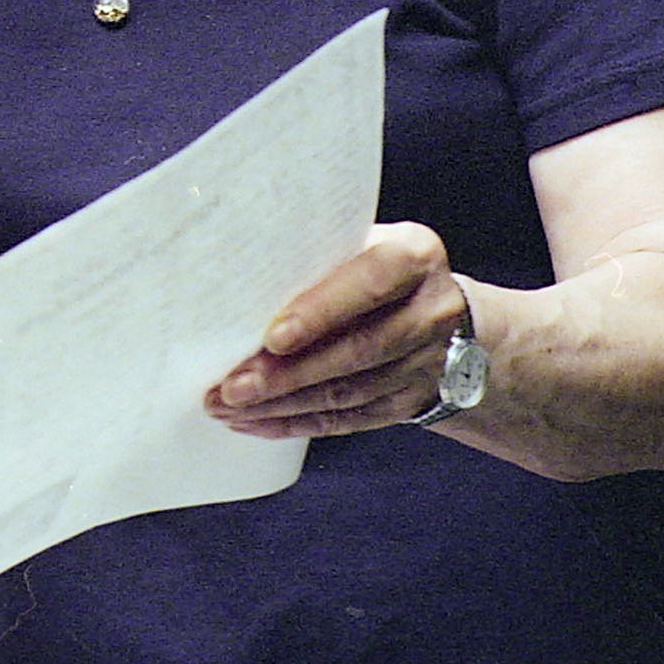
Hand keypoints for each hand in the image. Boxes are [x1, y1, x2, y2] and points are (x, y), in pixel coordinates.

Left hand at [206, 222, 468, 438]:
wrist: (434, 306)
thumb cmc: (368, 262)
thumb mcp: (353, 240)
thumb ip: (312, 255)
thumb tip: (234, 280)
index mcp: (415, 257)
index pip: (370, 285)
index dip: (321, 313)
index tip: (273, 338)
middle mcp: (431, 311)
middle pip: (358, 350)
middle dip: (288, 374)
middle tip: (233, 388)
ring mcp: (426, 362)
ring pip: (350, 393)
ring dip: (283, 405)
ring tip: (228, 406)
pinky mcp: (411, 400)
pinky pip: (352, 420)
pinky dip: (298, 423)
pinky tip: (255, 422)